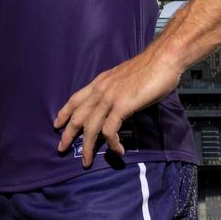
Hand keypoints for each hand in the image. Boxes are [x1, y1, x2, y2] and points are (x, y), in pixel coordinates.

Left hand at [53, 47, 182, 168]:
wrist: (163, 58)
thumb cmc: (150, 67)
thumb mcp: (124, 78)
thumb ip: (116, 89)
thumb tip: (116, 104)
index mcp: (100, 82)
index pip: (76, 99)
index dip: (64, 112)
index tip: (57, 124)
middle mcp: (101, 89)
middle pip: (78, 116)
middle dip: (68, 134)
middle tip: (61, 149)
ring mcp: (110, 98)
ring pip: (90, 127)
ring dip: (88, 147)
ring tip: (87, 161)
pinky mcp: (122, 106)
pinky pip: (110, 130)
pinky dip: (112, 144)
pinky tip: (118, 150)